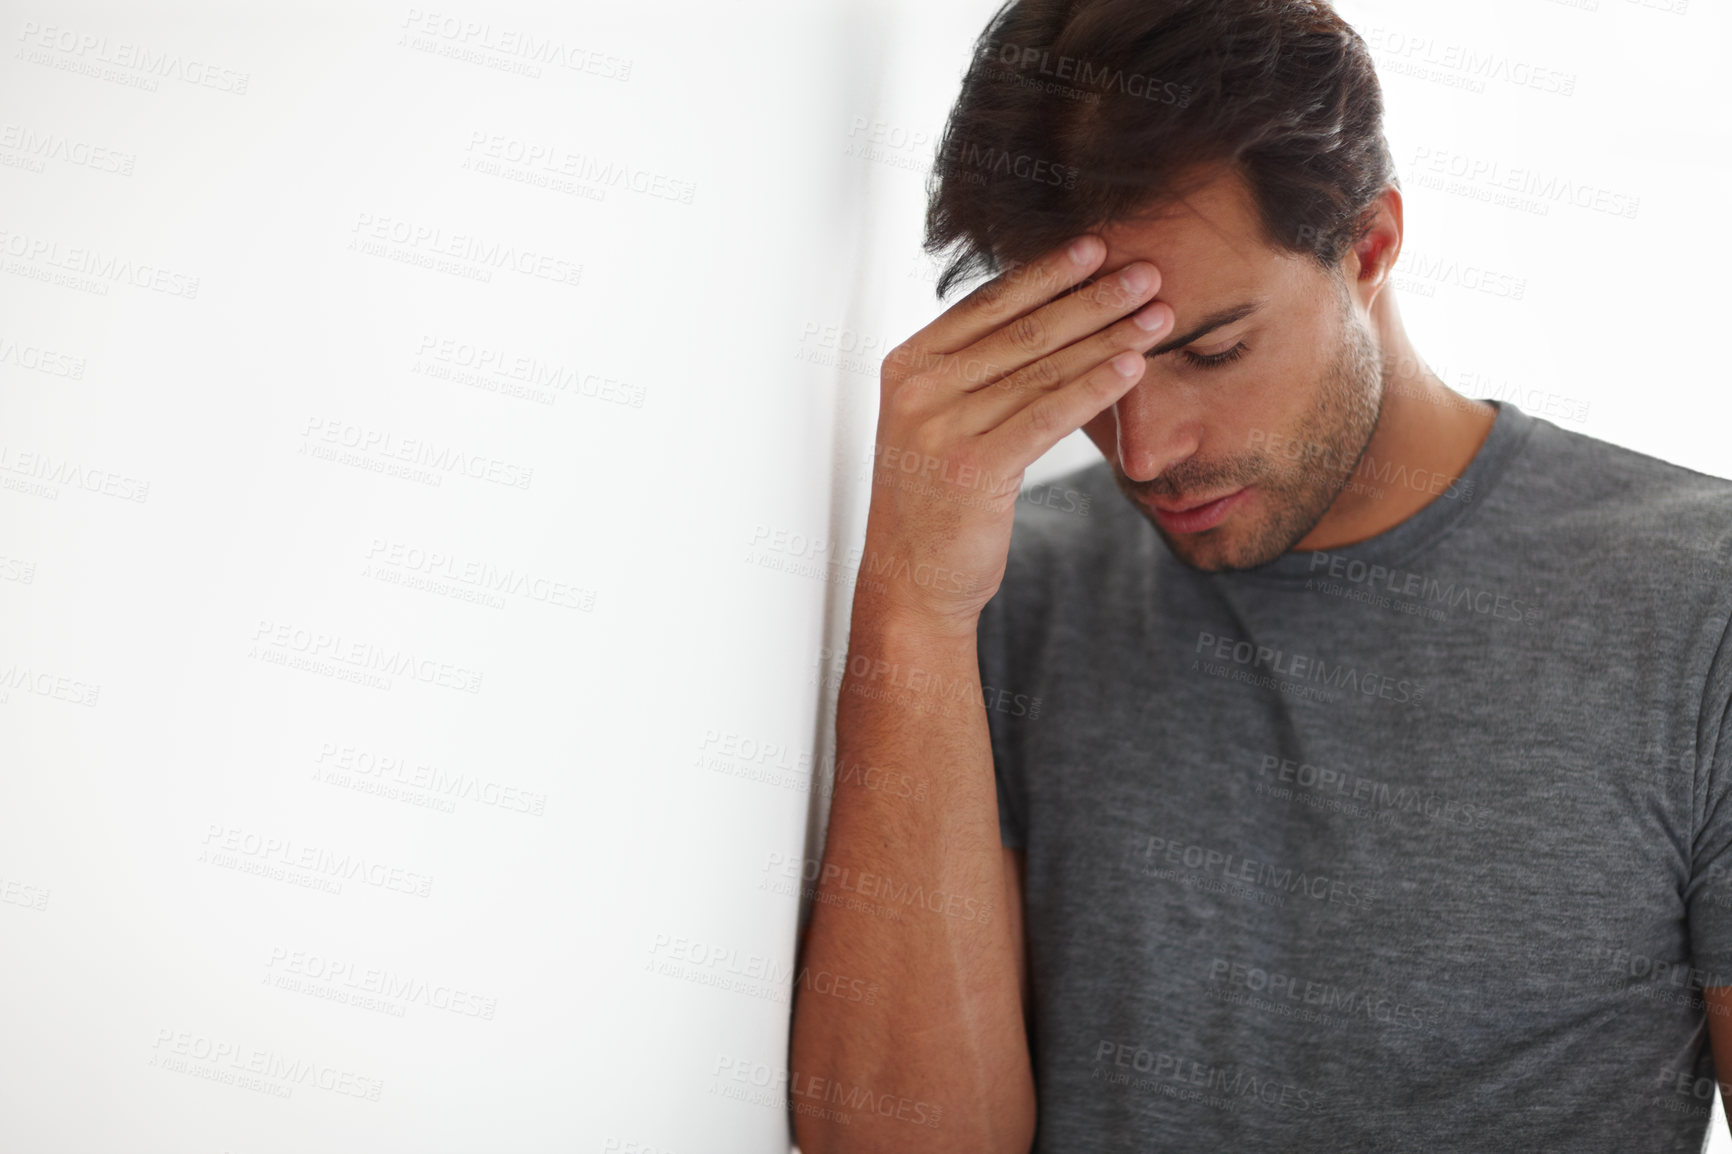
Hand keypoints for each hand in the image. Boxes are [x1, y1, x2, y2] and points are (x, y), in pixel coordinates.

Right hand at [856, 235, 1173, 634]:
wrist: (912, 581)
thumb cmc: (938, 501)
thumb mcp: (941, 422)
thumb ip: (975, 371)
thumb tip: (1045, 314)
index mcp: (908, 365)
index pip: (987, 304)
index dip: (1046, 273)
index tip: (1096, 246)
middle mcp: (918, 389)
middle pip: (1022, 331)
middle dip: (1092, 298)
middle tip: (1146, 271)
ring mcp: (940, 427)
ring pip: (1042, 370)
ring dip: (1108, 338)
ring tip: (1158, 316)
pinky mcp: (972, 466)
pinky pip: (1047, 415)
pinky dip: (1095, 387)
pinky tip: (1134, 368)